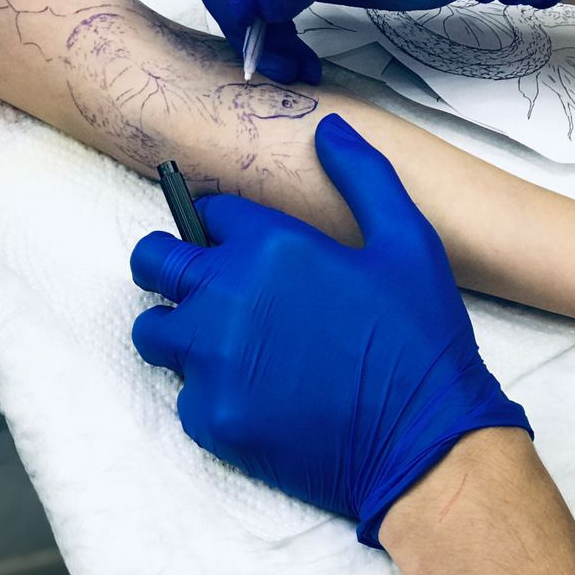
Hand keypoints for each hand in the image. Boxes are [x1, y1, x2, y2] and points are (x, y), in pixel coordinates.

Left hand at [130, 115, 529, 546]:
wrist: (423, 444)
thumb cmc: (420, 339)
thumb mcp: (408, 241)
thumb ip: (362, 175)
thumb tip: (328, 130)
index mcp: (270, 247)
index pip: (205, 212)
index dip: (221, 222)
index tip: (237, 240)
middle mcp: (226, 298)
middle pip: (152, 261)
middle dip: (172, 264)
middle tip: (208, 284)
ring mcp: (212, 362)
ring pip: (152, 329)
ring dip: (179, 329)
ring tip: (228, 344)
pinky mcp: (211, 418)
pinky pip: (181, 393)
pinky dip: (209, 392)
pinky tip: (259, 394)